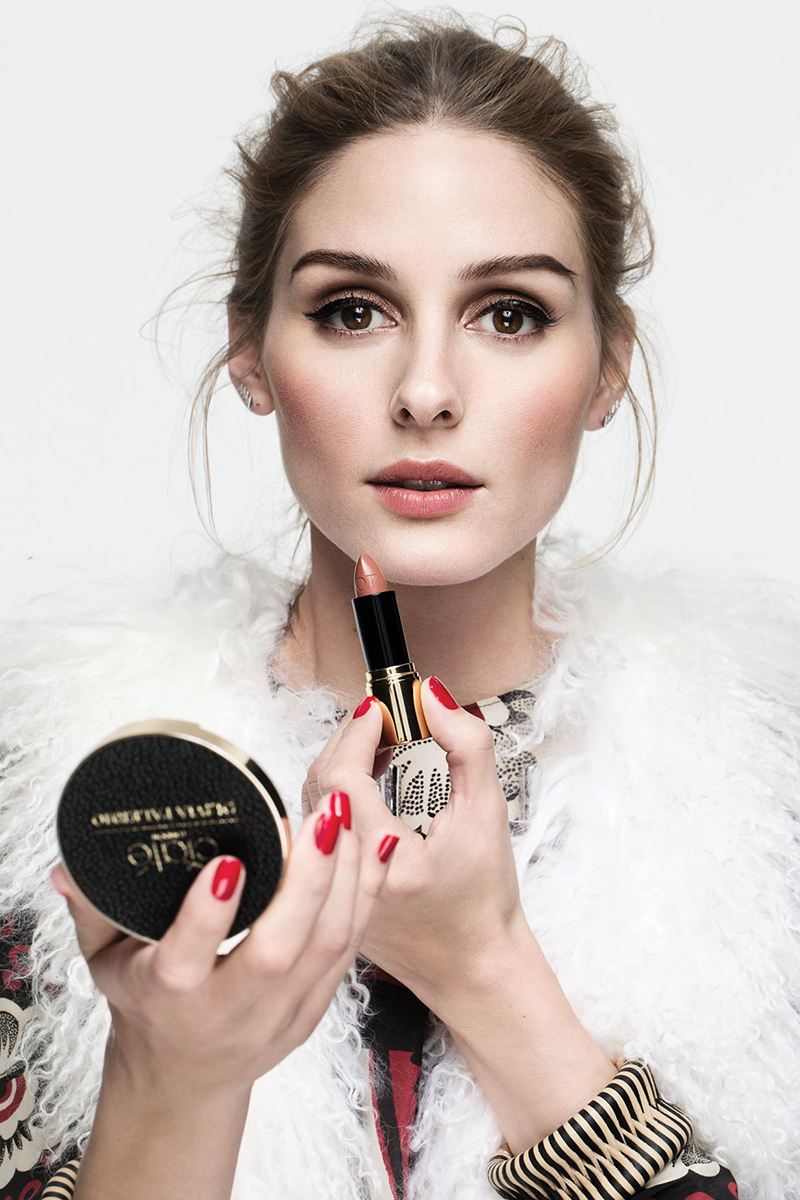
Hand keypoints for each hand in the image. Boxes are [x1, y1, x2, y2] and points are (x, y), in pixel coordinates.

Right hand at [51, 792, 397, 1099]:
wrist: (184, 1079)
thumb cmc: (147, 1005)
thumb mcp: (106, 961)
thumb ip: (94, 909)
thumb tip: (71, 865)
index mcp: (172, 997)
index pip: (189, 959)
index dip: (209, 915)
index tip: (228, 861)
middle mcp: (230, 1010)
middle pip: (278, 952)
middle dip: (308, 880)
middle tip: (322, 815)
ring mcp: (280, 1015)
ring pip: (326, 949)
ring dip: (346, 879)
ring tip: (348, 817)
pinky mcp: (315, 1010)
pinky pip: (350, 951)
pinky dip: (367, 897)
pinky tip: (375, 849)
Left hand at [302, 679, 527, 1011]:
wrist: (476, 968)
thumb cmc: (485, 901)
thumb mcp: (488, 813)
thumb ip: (467, 747)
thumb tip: (434, 698)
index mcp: (384, 863)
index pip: (343, 778)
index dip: (357, 733)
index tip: (380, 709)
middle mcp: (346, 879)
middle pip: (320, 786)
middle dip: (347, 739)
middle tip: (381, 715)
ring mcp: (332, 889)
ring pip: (313, 806)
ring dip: (340, 763)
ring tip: (378, 740)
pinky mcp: (329, 893)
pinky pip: (319, 828)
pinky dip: (338, 794)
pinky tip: (369, 779)